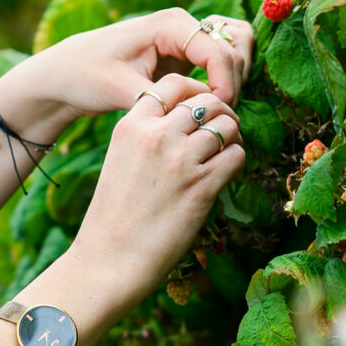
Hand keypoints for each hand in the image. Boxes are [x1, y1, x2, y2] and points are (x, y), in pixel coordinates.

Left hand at [0, 9, 255, 143]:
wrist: (64, 74)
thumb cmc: (85, 75)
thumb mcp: (118, 89)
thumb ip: (161, 98)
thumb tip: (198, 110)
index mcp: (170, 24)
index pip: (220, 50)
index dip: (226, 83)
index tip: (219, 111)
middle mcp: (183, 25)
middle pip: (236, 45)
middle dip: (237, 78)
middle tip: (222, 111)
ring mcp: (187, 39)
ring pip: (235, 50)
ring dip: (236, 78)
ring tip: (219, 109)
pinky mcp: (185, 56)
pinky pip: (221, 64)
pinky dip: (225, 81)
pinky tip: (211, 107)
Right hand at [67, 71, 247, 310]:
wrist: (108, 260)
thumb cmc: (113, 217)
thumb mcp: (119, 160)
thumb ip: (146, 136)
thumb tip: (186, 125)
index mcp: (131, 126)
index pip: (174, 84)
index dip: (196, 92)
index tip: (201, 111)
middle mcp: (156, 136)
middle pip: (207, 101)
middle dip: (221, 113)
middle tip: (221, 133)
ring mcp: (180, 160)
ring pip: (227, 125)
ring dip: (232, 138)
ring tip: (225, 155)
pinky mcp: (201, 187)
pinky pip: (236, 155)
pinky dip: (237, 162)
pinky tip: (225, 176)